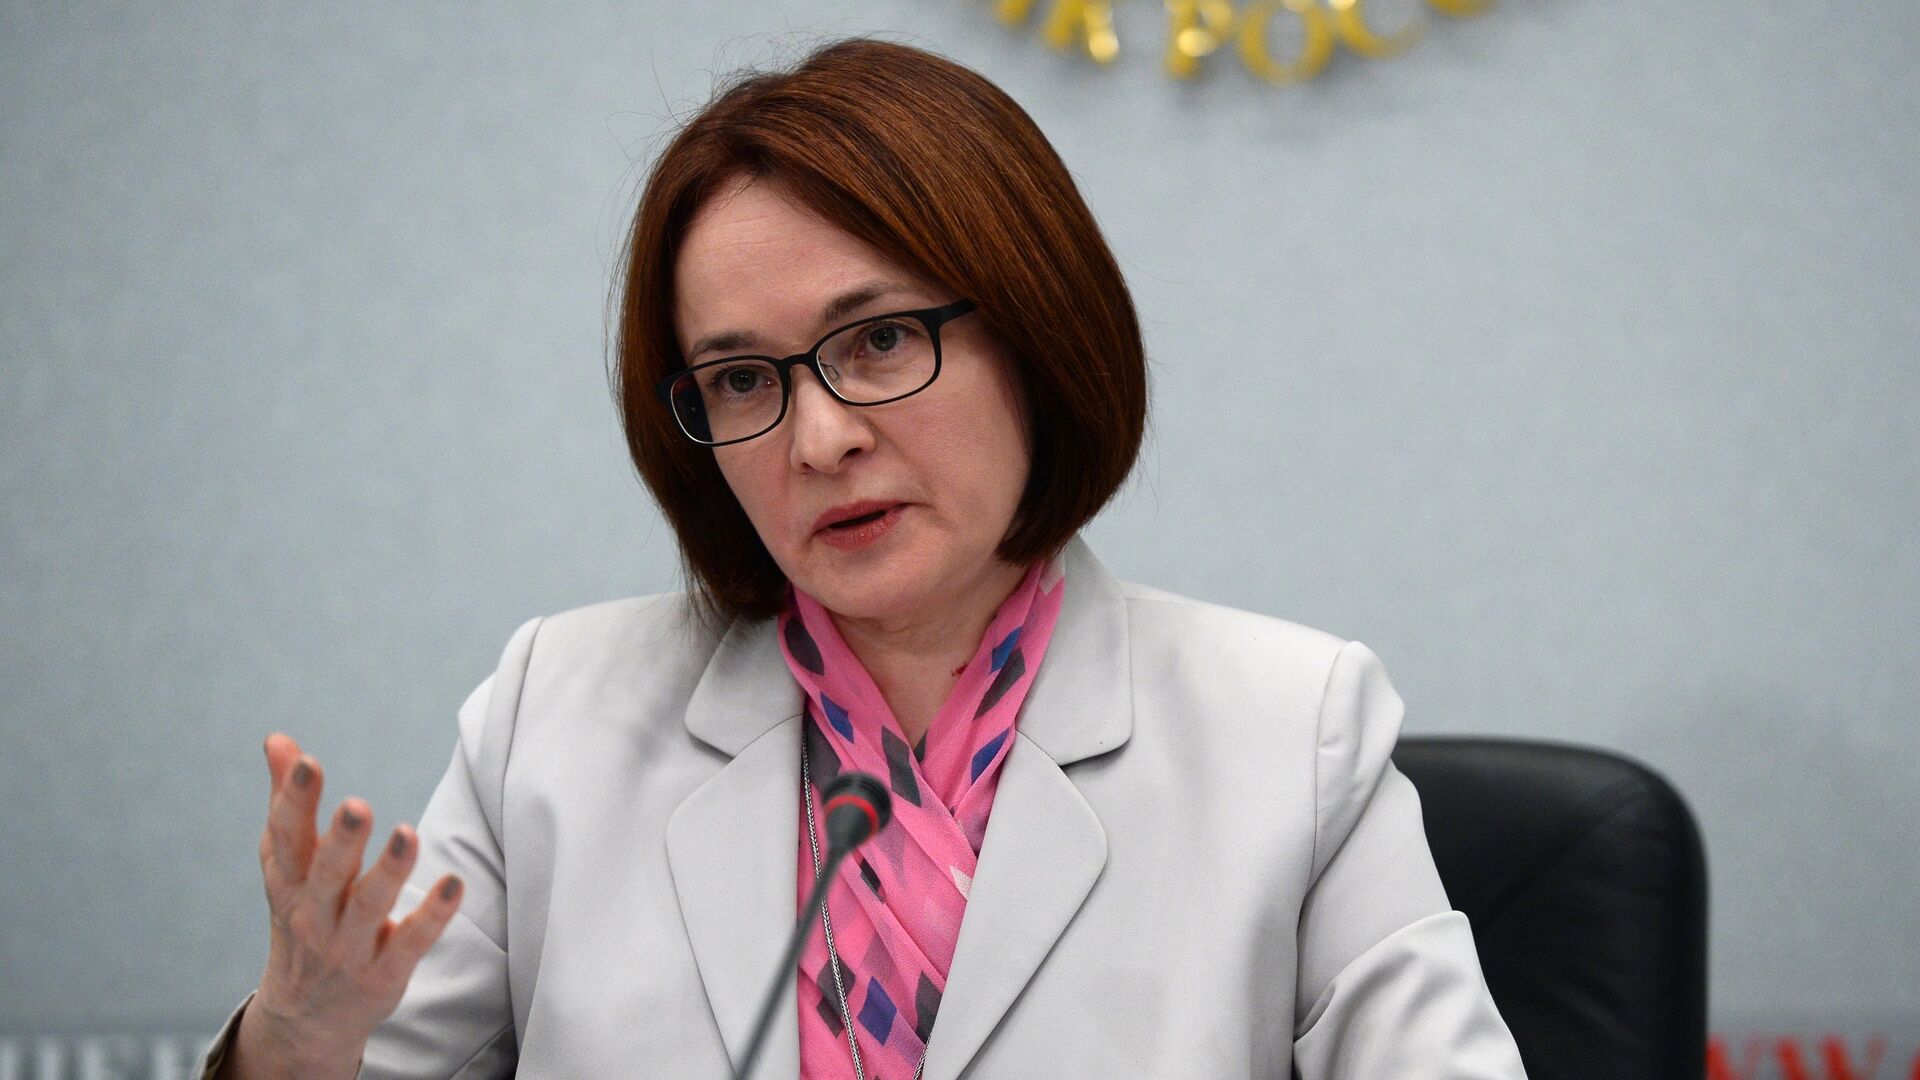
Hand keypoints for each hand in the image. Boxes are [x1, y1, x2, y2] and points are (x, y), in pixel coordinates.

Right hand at [234, 733, 464, 1075]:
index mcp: (290, 881)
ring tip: (408, 833)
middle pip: (327, 874)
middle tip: (358, 806)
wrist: (306, 1015)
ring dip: (390, 872)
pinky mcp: (383, 972)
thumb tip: (278, 740)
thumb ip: (287, 801)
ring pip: (369, 907)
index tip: (307, 761)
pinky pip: (410, 942)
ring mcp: (348, 946)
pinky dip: (432, 916)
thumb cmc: (304, 916)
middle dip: (342, 840)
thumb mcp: (287, 865)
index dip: (294, 801)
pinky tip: (454, 883)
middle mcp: (314, 914)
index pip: (288, 838)